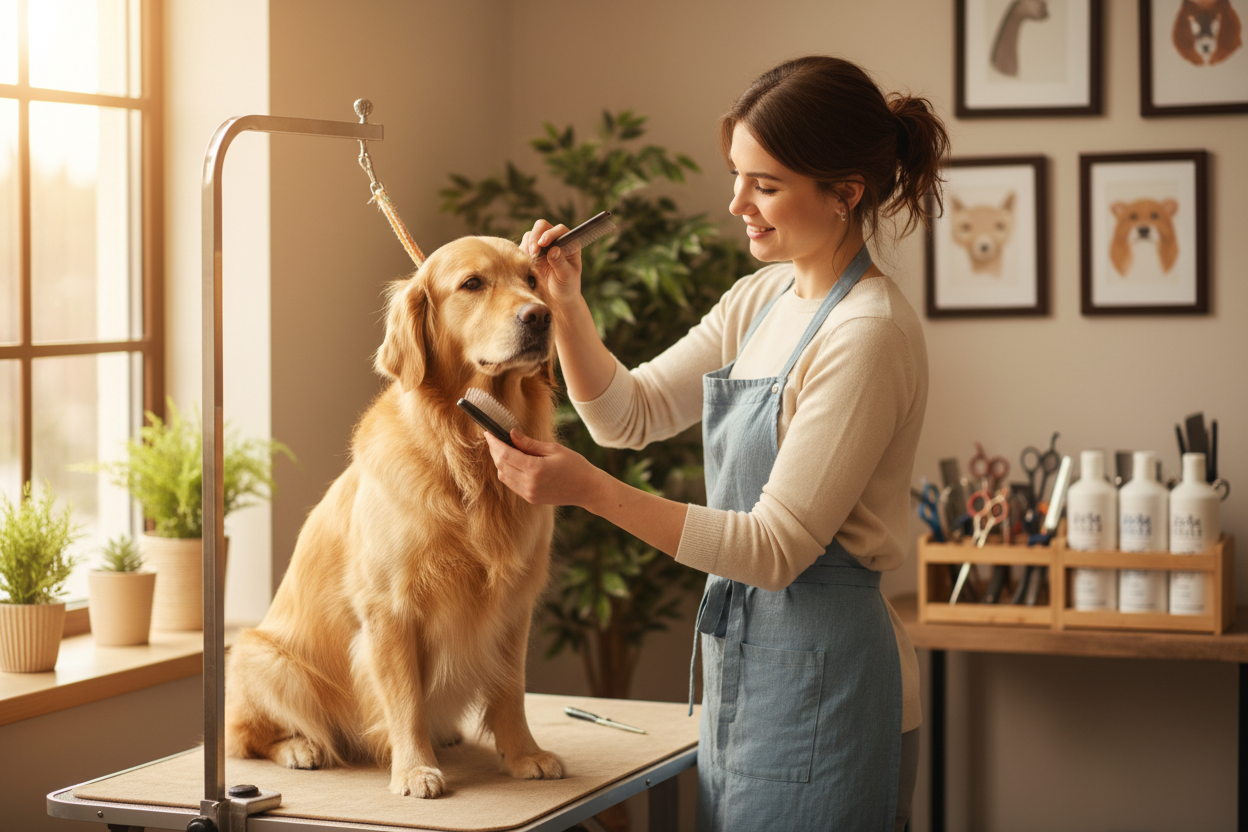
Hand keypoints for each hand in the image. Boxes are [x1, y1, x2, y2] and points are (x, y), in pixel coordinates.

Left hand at [484, 429, 599, 508]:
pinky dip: (507, 472)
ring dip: (499, 462)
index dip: (494, 443)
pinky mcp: (531, 499)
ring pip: (503, 476)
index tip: (488, 433)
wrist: (587, 489)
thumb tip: (511, 433)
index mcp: (535, 469)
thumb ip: (529, 443)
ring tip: (503, 449)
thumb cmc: (575, 465)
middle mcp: (529, 484)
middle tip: (493, 438)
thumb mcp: (553, 449)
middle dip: (494, 451)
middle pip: (501, 466)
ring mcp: (529, 494)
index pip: (505, 455)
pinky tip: (512, 462)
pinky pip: (511, 484)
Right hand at [521, 219, 582, 309]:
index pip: (560, 230)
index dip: (550, 233)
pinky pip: (523, 246)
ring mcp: (542, 246)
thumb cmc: (567, 286)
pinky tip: (526, 263)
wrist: (557, 298)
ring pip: (530, 235)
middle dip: (535, 237)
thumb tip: (553, 250)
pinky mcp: (531, 252)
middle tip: (533, 252)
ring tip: (530, 260)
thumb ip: (560, 263)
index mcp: (569, 243)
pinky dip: (522, 252)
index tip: (542, 243)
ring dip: (528, 245)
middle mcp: (555, 241)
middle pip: (542, 226)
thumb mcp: (566, 276)